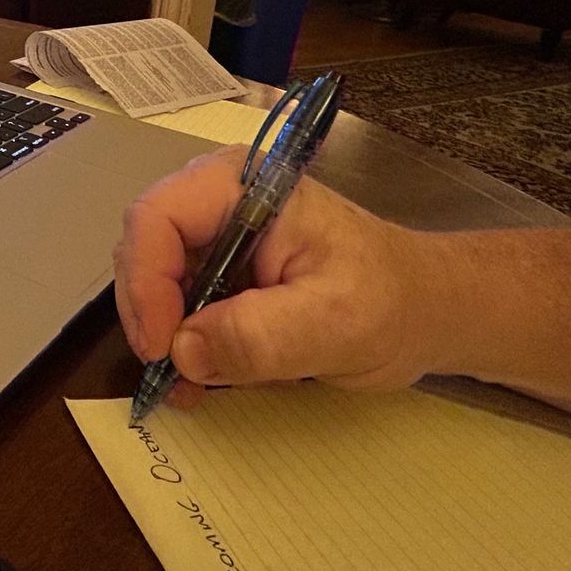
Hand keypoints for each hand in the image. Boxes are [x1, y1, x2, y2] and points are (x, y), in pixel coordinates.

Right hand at [112, 146, 441, 407]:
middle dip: (150, 312)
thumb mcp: (332, 322)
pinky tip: (199, 379)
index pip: (158, 216)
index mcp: (245, 186)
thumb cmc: (394, 302)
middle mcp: (220, 200)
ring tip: (187, 385)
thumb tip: (183, 351)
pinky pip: (177, 303)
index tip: (163, 347)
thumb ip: (258, 335)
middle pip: (145, 246)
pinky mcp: (223, 271)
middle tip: (171, 372)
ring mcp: (219, 236)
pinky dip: (180, 345)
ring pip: (154, 279)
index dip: (146, 281)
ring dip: (163, 334)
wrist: (425, 311)